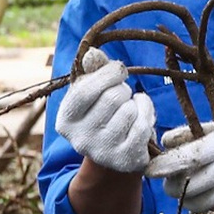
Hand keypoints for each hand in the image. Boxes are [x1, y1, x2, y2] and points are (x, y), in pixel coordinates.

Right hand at [56, 47, 154, 174]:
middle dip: (123, 89)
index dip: (107, 74)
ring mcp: (103, 152)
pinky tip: (143, 114)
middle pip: (112, 97)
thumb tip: (94, 54)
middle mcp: (80, 139)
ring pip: (129, 110)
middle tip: (123, 94)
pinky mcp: (125, 159)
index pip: (85, 91)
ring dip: (136, 102)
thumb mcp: (92, 95)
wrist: (115, 155)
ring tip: (130, 107)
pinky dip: (147, 113)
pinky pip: (143, 125)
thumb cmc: (103, 116)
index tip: (119, 69)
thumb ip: (93, 72)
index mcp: (66, 121)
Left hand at [145, 119, 213, 213]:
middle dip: (172, 186)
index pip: (185, 158)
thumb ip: (195, 132)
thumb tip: (164, 141)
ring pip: (195, 202)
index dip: (162, 166)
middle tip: (173, 184)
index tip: (150, 170)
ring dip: (188, 200)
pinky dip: (206, 208)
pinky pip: (212, 213)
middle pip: (185, 185)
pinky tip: (211, 200)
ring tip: (192, 192)